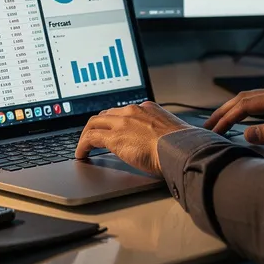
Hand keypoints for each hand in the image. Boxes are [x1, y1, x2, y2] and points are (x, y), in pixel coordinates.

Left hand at [74, 101, 190, 175]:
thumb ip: (163, 133)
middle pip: (106, 114)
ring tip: (83, 146)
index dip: (114, 120)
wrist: (181, 149)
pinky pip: (90, 138)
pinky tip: (81, 154)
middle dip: (97, 125)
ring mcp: (122, 123)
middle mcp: (133, 111)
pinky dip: (82, 145)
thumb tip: (164, 143)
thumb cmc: (183, 145)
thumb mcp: (174, 132)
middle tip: (92, 136)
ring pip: (94, 123)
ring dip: (86, 134)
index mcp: (148, 108)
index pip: (124, 111)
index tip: (111, 128)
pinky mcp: (114, 138)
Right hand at [205, 84, 263, 148]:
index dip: (227, 117)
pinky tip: (240, 123)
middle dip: (225, 112)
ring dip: (233, 111)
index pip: (246, 104)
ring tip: (218, 124)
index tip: (213, 130)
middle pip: (244, 98)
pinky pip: (260, 107)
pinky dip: (245, 114)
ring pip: (251, 101)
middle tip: (207, 126)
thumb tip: (245, 134)